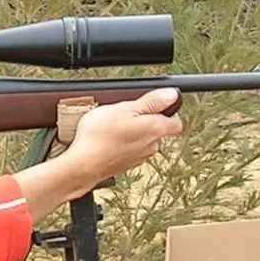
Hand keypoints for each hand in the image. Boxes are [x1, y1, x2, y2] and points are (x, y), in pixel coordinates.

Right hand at [62, 88, 184, 179]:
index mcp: (156, 129)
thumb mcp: (126, 108)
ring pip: (143, 141)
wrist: (83, 164)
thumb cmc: (101, 136)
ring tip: (114, 126)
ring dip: (134, 134)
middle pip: (158, 131)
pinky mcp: (125, 165)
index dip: (169, 112)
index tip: (157, 105)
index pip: (176, 122)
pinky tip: (109, 140)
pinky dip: (123, 145)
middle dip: (147, 121)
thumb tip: (172, 95)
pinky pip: (130, 151)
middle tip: (128, 113)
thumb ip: (152, 101)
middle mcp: (152, 146)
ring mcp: (139, 158)